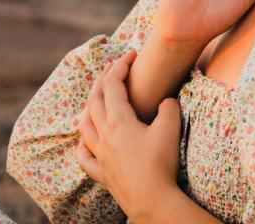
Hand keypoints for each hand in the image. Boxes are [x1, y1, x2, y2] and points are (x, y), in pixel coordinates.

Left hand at [77, 50, 182, 221]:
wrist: (153, 201)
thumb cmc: (161, 163)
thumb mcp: (171, 126)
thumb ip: (168, 106)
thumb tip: (164, 101)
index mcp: (118, 120)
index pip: (114, 84)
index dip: (121, 65)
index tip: (131, 54)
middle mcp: (104, 135)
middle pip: (95, 99)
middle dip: (104, 78)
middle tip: (115, 65)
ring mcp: (100, 154)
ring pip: (84, 123)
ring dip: (90, 104)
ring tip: (98, 96)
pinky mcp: (101, 172)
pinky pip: (83, 154)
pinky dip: (83, 141)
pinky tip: (86, 138)